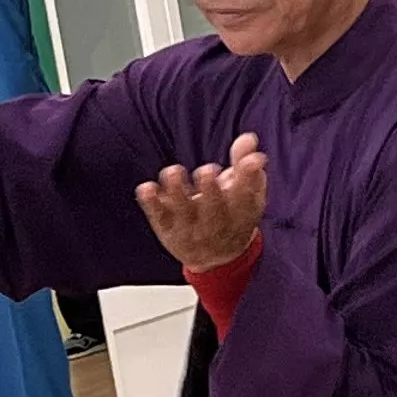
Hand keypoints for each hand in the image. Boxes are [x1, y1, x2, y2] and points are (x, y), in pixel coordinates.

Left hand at [137, 134, 269, 269]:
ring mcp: (190, 228)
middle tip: (206, 171)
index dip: (249, 177)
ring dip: (178, 192)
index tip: (250, 161)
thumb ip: (246, 165)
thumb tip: (248, 138)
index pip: (246, 197)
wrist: (218, 259)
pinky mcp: (167, 229)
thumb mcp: (247, 193)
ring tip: (174, 172)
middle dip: (210, 191)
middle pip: (214, 210)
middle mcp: (216, 225)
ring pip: (183, 213)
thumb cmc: (234, 215)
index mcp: (240, 215)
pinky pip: (158, 217)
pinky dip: (151, 204)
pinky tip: (146, 187)